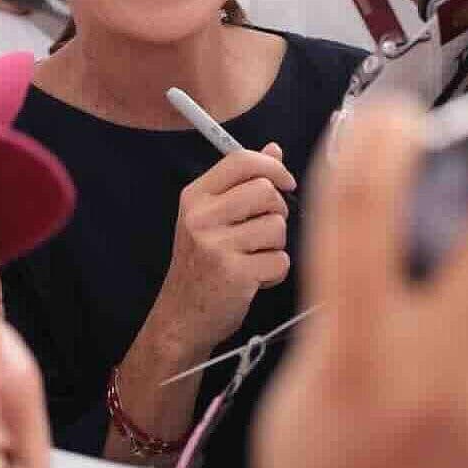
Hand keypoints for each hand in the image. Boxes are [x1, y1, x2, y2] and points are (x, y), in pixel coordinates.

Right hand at [153, 145, 295, 354]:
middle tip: (263, 232)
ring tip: (253, 258)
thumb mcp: (211, 218)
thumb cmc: (201, 265)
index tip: (285, 182)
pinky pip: (280, 260)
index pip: (241, 161)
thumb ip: (242, 183)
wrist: (182, 317)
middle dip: (276, 212)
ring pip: (277, 227)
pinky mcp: (235, 273)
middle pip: (266, 191)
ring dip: (275, 245)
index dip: (272, 167)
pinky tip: (254, 279)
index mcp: (195, 197)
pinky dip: (275, 272)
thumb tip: (275, 150)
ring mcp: (216, 245)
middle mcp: (201, 217)